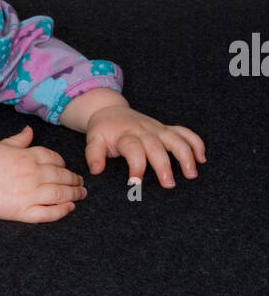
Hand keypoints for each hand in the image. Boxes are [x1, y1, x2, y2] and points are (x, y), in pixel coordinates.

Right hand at [0, 125, 86, 223]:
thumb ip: (18, 140)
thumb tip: (30, 131)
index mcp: (28, 156)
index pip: (54, 158)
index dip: (62, 163)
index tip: (65, 168)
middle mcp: (33, 174)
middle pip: (62, 176)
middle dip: (74, 179)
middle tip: (80, 183)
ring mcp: (29, 194)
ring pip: (60, 194)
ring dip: (74, 194)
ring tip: (80, 195)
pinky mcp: (22, 212)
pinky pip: (48, 212)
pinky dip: (61, 211)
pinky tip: (69, 208)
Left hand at [84, 104, 206, 187]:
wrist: (110, 111)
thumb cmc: (103, 131)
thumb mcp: (93, 140)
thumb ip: (93, 155)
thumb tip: (96, 170)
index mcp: (126, 136)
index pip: (133, 149)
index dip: (136, 165)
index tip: (136, 183)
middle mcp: (144, 132)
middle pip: (157, 147)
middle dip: (165, 165)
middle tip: (169, 184)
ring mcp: (158, 129)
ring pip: (176, 139)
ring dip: (186, 155)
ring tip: (191, 174)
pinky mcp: (166, 129)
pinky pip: (185, 132)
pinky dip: (196, 143)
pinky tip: (202, 158)